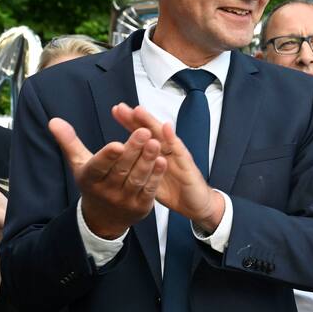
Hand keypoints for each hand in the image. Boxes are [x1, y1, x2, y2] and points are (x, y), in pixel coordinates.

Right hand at [49, 118, 166, 238]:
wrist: (103, 218)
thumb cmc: (93, 183)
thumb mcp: (79, 164)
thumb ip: (70, 142)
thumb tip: (54, 120)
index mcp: (90, 179)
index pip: (98, 167)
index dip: (107, 156)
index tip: (117, 144)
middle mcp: (106, 191)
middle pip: (121, 169)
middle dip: (133, 150)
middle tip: (144, 132)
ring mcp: (125, 200)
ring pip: (137, 179)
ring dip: (147, 161)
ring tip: (155, 142)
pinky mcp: (141, 206)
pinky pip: (149, 189)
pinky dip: (156, 176)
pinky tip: (163, 161)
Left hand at [110, 103, 223, 230]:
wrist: (196, 205)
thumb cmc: (175, 191)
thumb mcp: (151, 179)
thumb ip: (140, 167)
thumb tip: (120, 162)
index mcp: (157, 154)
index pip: (142, 135)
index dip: (129, 123)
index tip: (116, 111)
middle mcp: (168, 151)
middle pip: (151, 131)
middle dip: (136, 118)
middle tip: (122, 107)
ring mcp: (178, 156)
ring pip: (163, 136)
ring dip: (152, 123)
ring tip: (139, 110)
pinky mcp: (187, 165)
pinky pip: (179, 151)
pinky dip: (172, 138)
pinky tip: (165, 127)